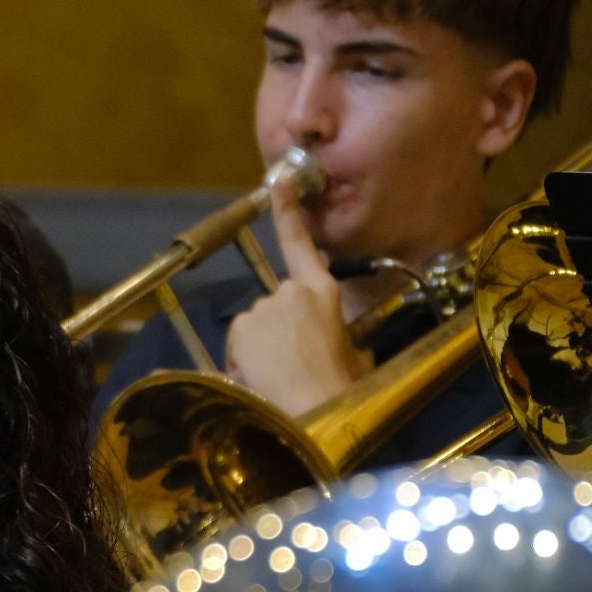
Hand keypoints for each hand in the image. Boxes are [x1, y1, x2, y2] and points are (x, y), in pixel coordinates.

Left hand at [223, 172, 372, 415]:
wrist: (317, 408)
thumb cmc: (342, 389)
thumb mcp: (354, 357)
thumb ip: (342, 341)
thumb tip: (346, 349)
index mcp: (323, 293)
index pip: (300, 245)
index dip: (287, 213)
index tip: (277, 184)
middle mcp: (291, 292)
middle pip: (271, 307)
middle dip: (274, 334)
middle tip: (290, 366)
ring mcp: (264, 307)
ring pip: (252, 328)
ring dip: (258, 350)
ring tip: (278, 377)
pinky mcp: (243, 326)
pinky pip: (236, 344)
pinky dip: (242, 361)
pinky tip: (260, 378)